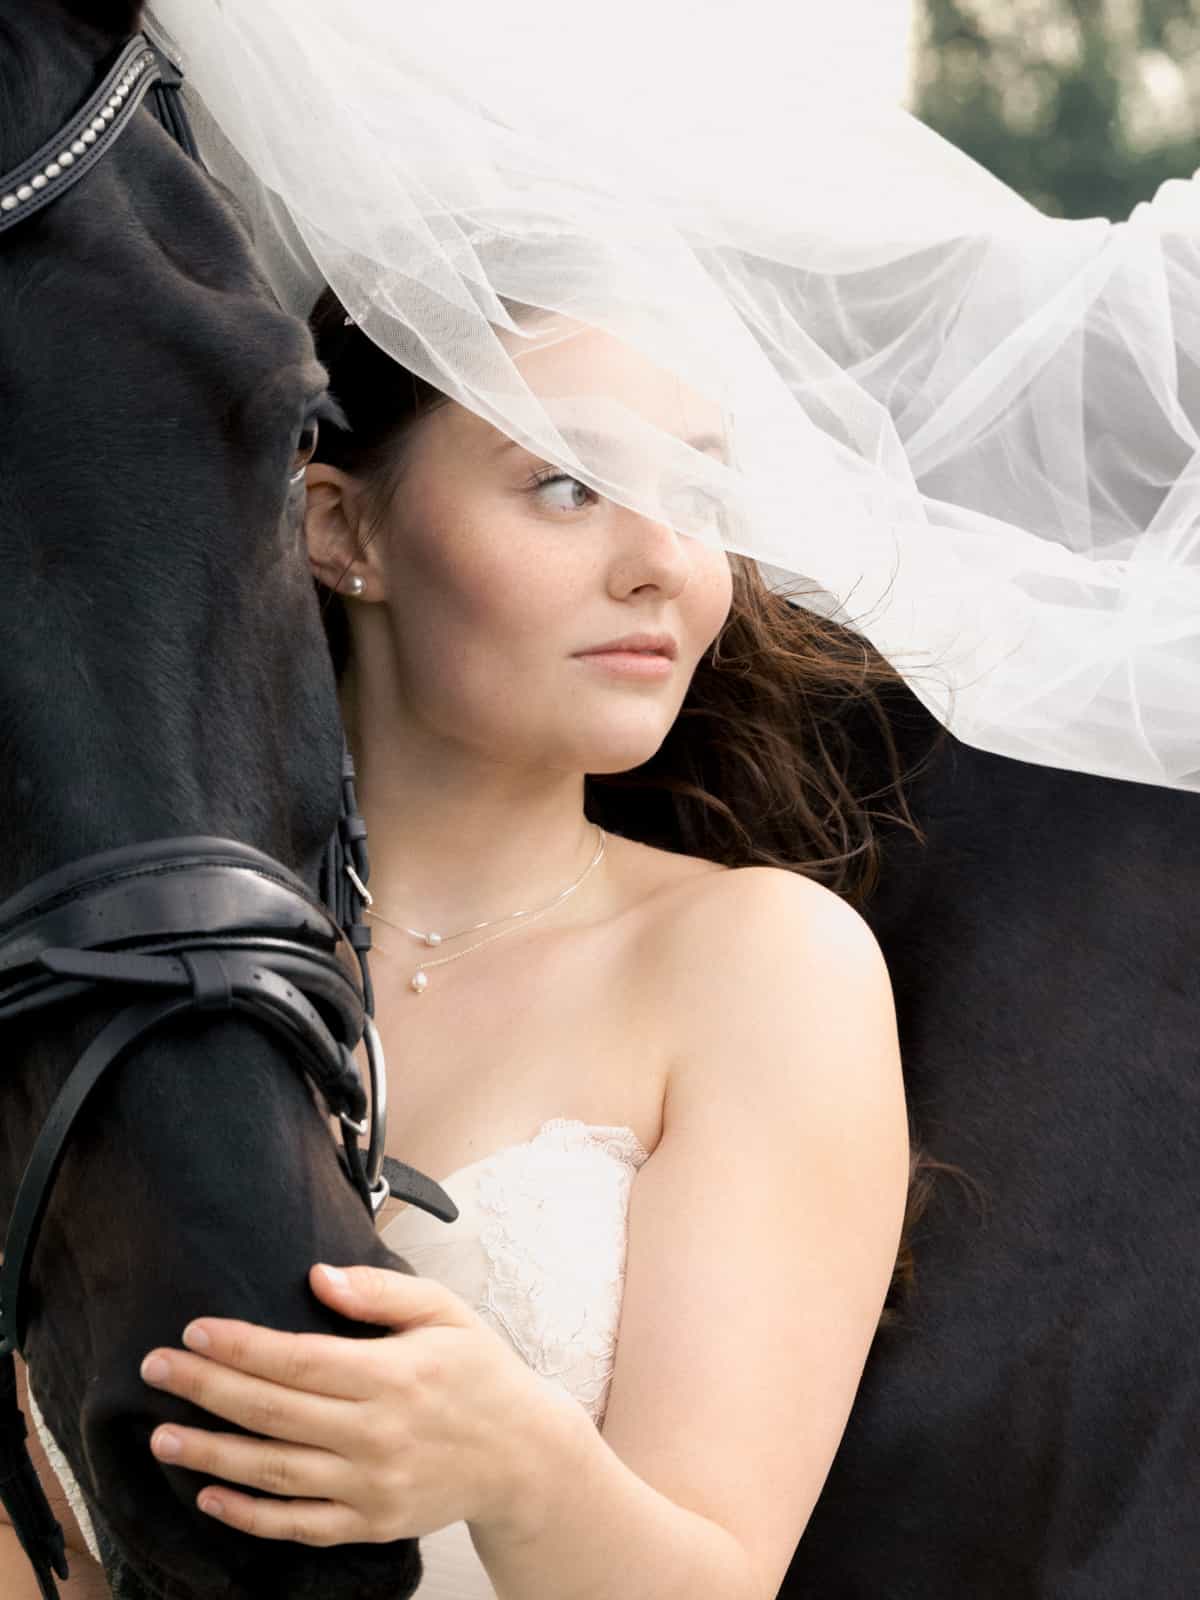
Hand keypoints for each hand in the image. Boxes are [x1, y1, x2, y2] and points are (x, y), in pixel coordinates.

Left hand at [139, 1263, 567, 1546]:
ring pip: (277, 1473)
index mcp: (395, 1375)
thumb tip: (317, 1276)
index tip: (195, 1332)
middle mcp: (378, 1434)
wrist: (524, 1455)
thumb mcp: (445, 1312)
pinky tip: (211, 1496)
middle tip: (155, 1370)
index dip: (243, 1347)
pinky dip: (251, 1515)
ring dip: (213, 1455)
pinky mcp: (372, 1523)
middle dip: (208, 1390)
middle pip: (276, 1413)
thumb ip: (381, 1292)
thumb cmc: (481, 1373)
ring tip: (162, 1437)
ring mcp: (373, 1486)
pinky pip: (300, 1526)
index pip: (301, 1361)